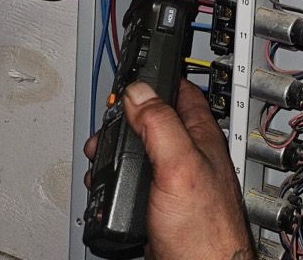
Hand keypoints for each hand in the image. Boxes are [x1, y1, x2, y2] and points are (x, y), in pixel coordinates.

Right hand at [84, 80, 252, 259]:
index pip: (179, 91)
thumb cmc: (203, 229)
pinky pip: (134, 181)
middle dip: (126, 120)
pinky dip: (115, 180)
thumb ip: (160, 125)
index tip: (132, 73)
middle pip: (154, 120)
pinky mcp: (158, 206)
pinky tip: (106, 185)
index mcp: (199, 136)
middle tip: (105, 126)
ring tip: (99, 158)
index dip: (156, 78)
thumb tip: (139, 92)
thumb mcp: (179, 165)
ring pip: (140, 152)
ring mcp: (173, 180)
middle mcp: (188, 155)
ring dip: (116, 152)